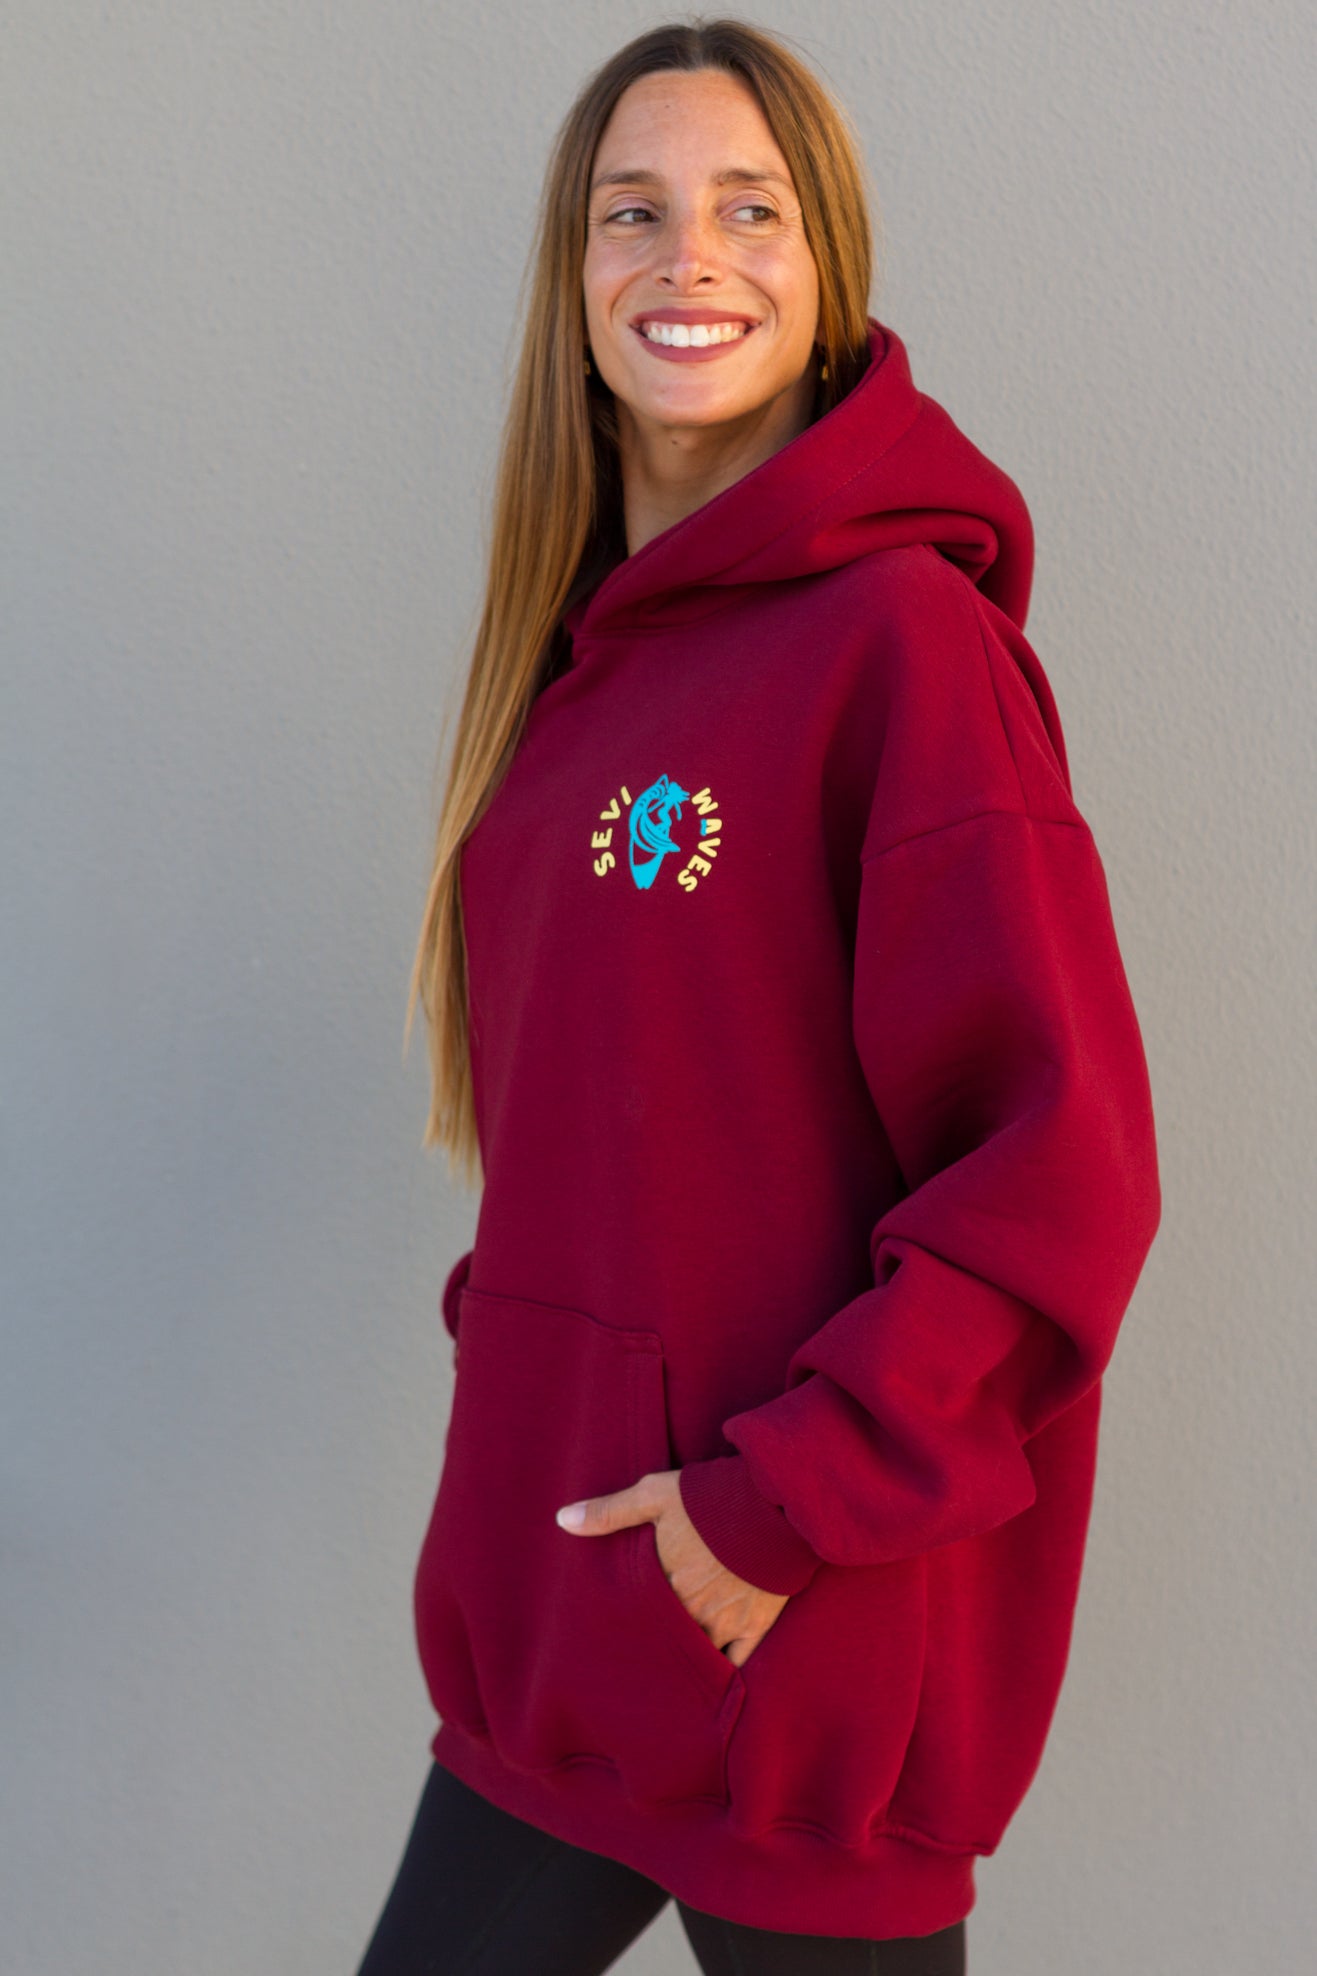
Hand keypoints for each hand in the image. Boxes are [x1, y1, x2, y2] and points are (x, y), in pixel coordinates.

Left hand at [555, 1468, 788, 1667]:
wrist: (771, 1502)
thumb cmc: (709, 1497)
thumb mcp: (654, 1495)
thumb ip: (609, 1512)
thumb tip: (561, 1520)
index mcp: (664, 1584)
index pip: (637, 1616)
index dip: (629, 1622)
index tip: (617, 1629)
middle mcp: (691, 1612)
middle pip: (666, 1638)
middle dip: (655, 1643)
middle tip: (641, 1653)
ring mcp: (725, 1623)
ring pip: (697, 1654)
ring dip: (685, 1657)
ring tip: (670, 1670)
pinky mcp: (756, 1625)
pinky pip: (737, 1662)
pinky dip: (725, 1669)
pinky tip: (712, 1676)